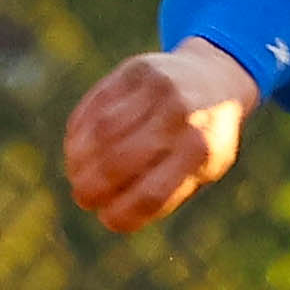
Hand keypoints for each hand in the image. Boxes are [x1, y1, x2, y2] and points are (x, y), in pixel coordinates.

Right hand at [67, 48, 259, 231]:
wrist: (213, 78)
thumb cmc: (202, 138)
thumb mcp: (202, 169)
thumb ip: (167, 192)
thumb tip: (114, 216)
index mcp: (199, 152)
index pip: (151, 194)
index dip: (122, 213)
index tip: (107, 220)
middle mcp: (179, 118)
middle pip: (119, 162)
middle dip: (92, 187)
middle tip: (83, 198)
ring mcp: (156, 90)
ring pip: (101, 132)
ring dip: (80, 159)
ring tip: (76, 173)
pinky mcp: (135, 70)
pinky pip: (96, 104)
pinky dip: (79, 130)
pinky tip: (76, 147)